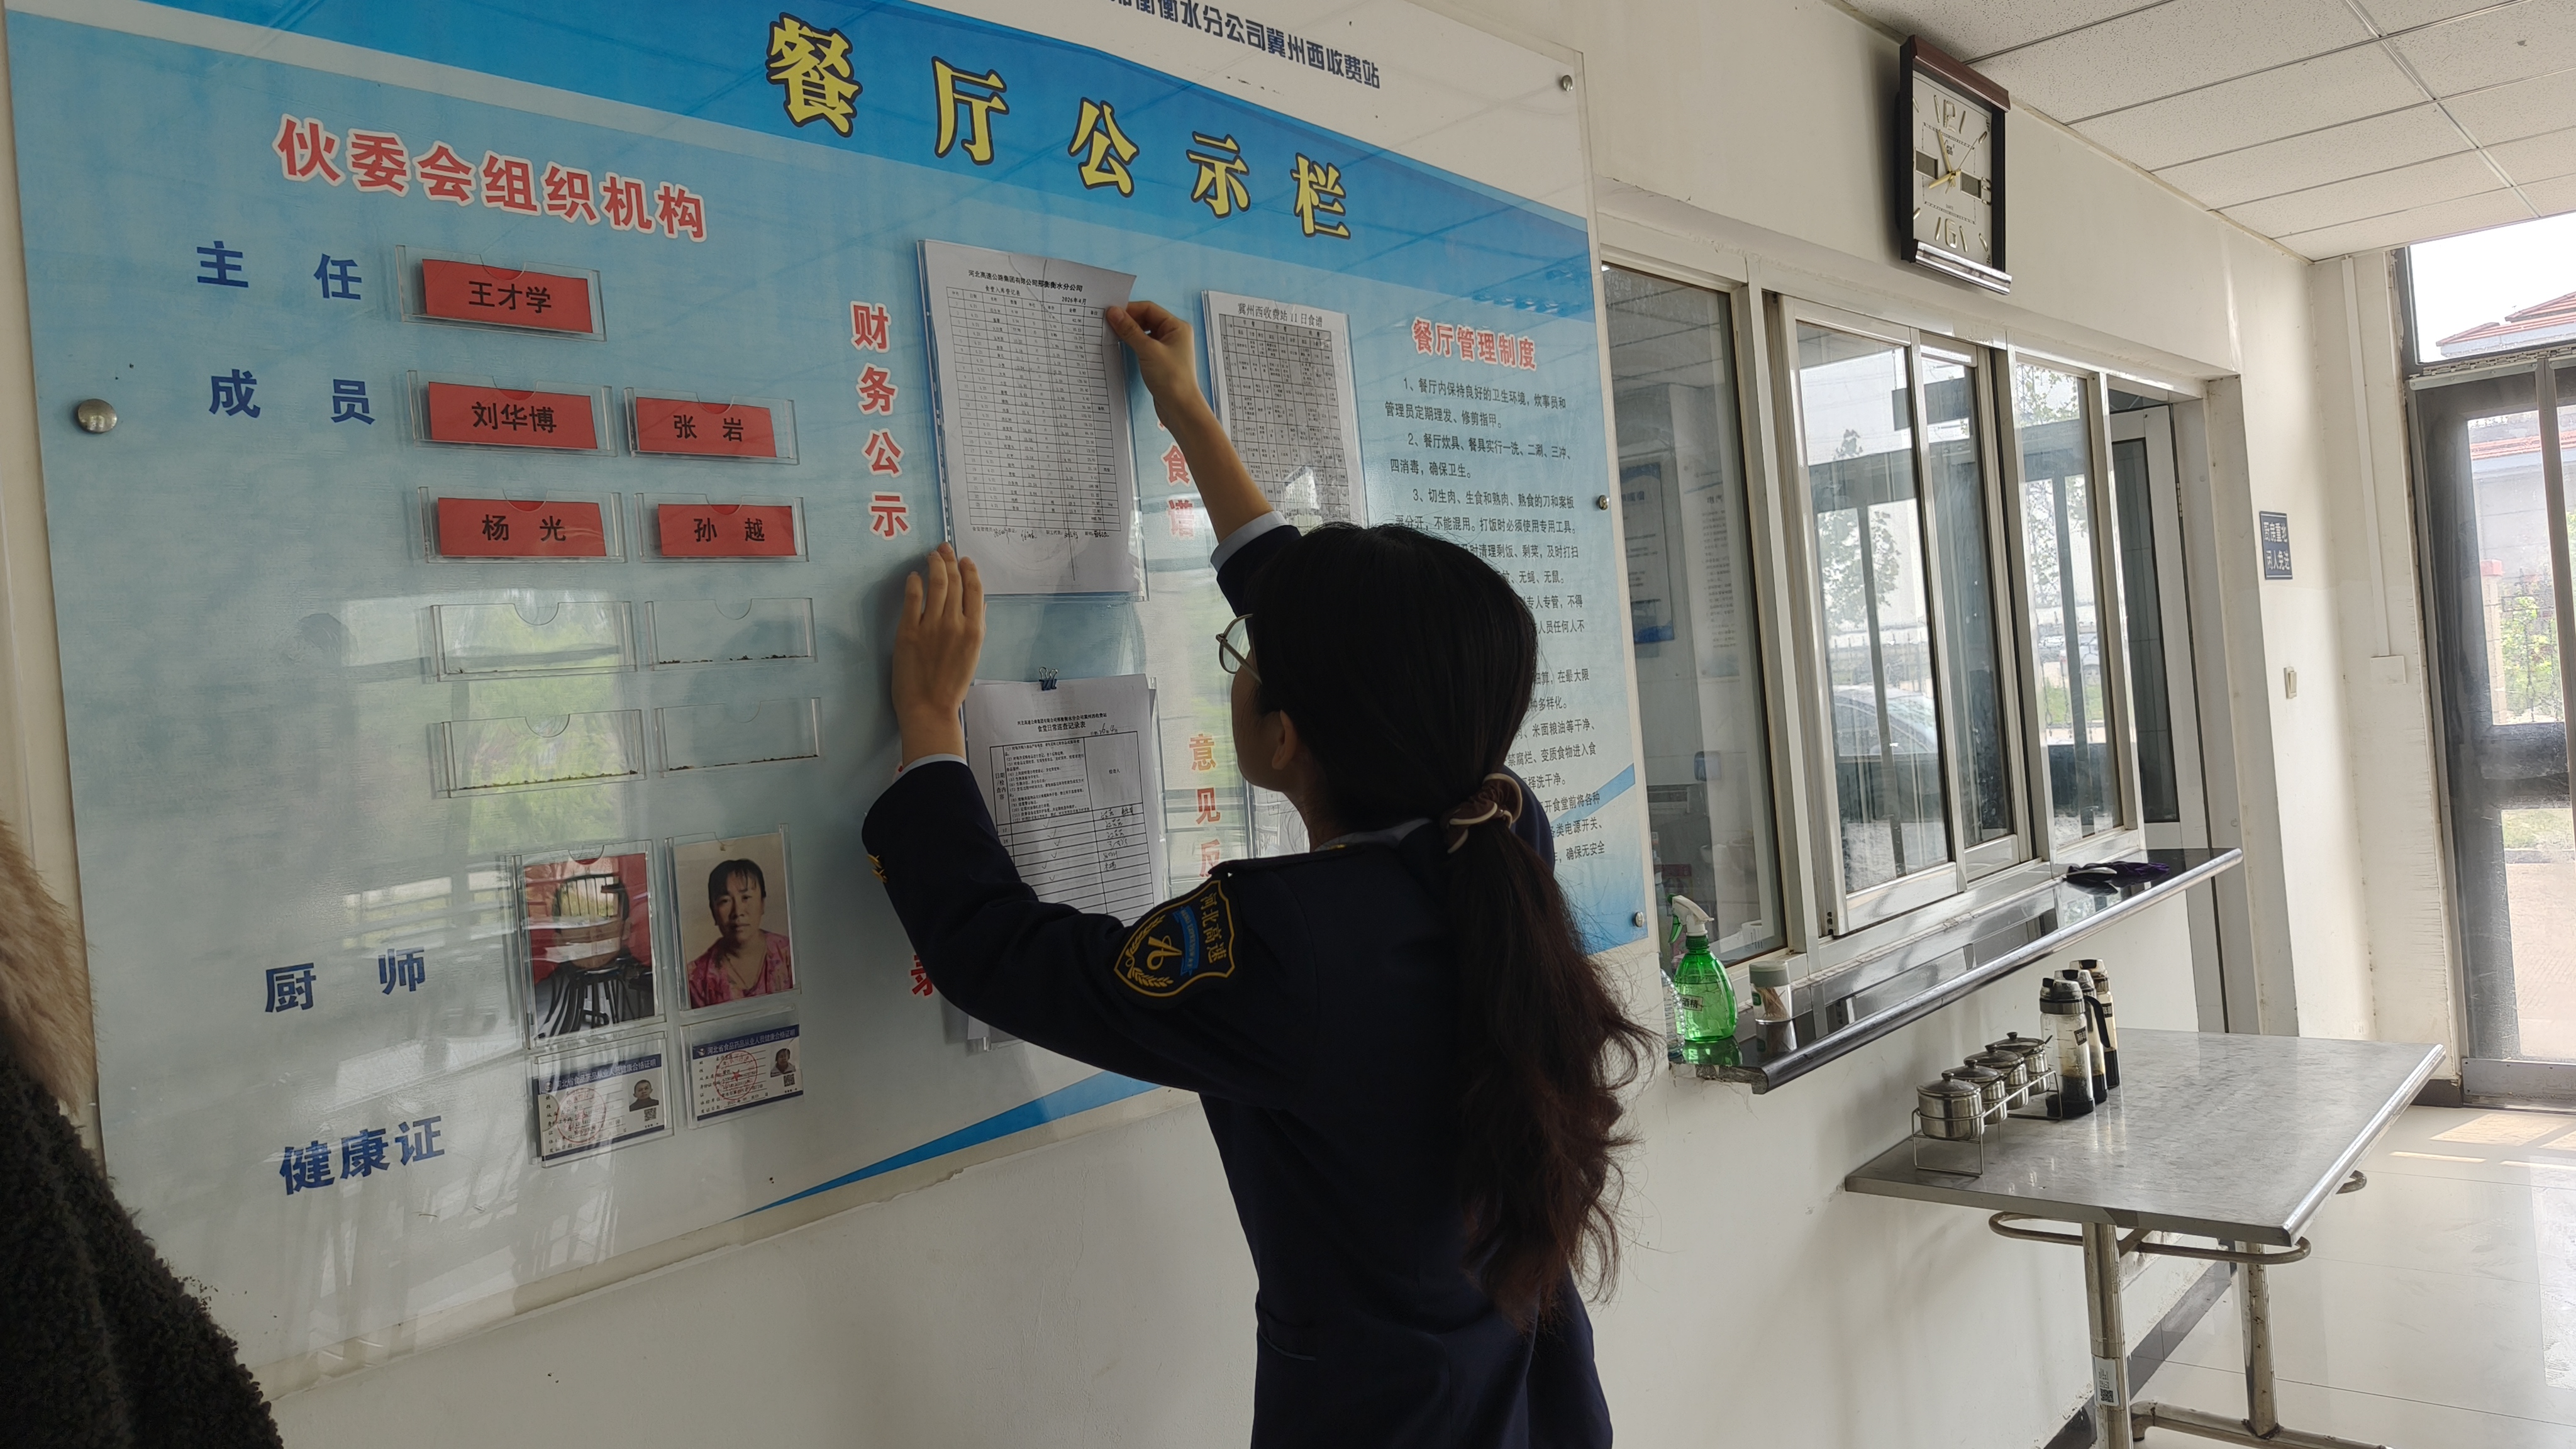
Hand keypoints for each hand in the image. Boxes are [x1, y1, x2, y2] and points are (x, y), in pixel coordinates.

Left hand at [892, 543, 981, 765]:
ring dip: (933, 565)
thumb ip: (976, 628)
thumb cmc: (952, 687)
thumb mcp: (973, 656)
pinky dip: (914, 583)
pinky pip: (912, 598)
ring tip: (930, 556)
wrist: (929, 709)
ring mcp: (931, 626)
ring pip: (936, 584)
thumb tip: (980, 604)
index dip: (969, 570)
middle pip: (954, 581)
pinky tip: (913, 576)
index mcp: (975, 630)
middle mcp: (955, 623)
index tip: (964, 559)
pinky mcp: (908, 631)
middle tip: (943, 549)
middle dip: (949, 560)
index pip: (975, 589)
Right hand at [1106, 300, 1208, 426]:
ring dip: (1129, 332)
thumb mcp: (1148, 351)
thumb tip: (1114, 313)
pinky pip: (1144, 345)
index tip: (1111, 313)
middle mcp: (1174, 335)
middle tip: (1109, 323)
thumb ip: (1130, 330)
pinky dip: (1132, 343)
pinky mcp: (1160, 361)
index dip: (1129, 309)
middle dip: (1128, 320)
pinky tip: (1122, 345)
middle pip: (1147, 319)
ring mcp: (1167, 348)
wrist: (1180, 408)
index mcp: (1177, 327)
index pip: (1149, 309)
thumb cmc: (1173, 379)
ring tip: (1113, 333)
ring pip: (1144, 332)